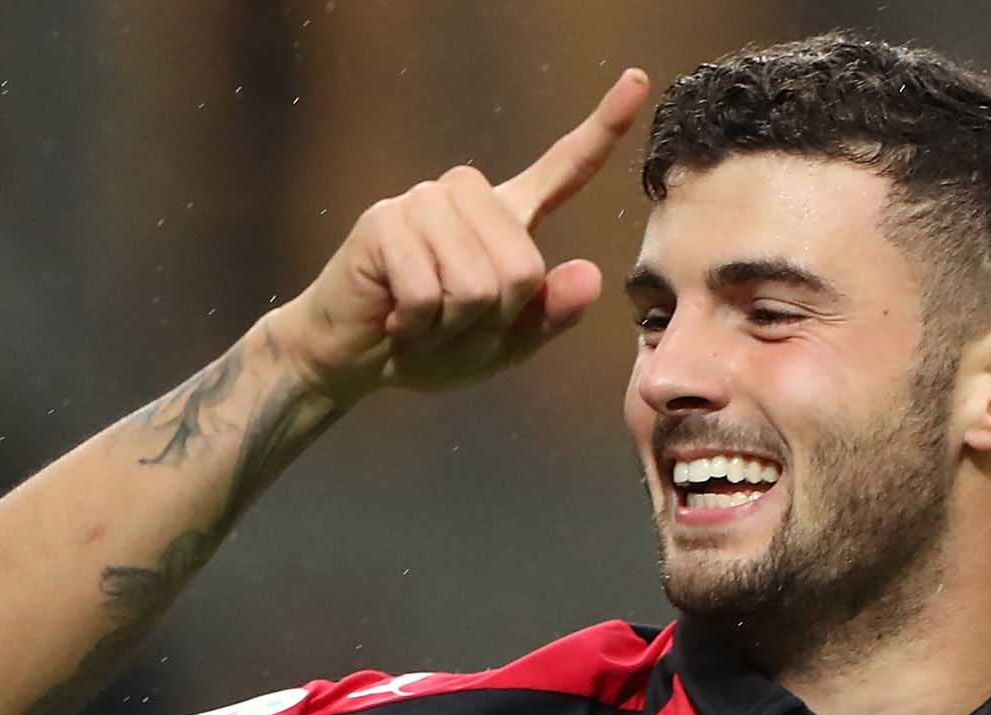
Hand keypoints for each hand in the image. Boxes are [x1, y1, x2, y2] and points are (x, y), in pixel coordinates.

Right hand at [270, 68, 646, 399]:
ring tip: (421, 322)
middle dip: (489, 322)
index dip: (602, 128)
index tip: (638, 80)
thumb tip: (590, 275)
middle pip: (521, 269)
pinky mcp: (386, 221)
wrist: (352, 358)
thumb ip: (547, 317)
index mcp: (507, 218)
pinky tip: (396, 319)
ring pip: (476, 284)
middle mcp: (469, 197)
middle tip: (448, 327)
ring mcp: (426, 202)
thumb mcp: (500, 347)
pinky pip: (428, 292)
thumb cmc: (426, 347)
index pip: (564, 169)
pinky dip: (416, 326)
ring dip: (449, 327)